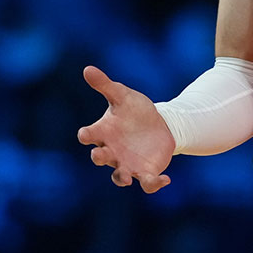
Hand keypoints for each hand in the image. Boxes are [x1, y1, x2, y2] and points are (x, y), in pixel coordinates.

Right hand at [77, 65, 175, 192]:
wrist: (158, 124)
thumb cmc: (135, 110)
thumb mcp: (122, 95)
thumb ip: (105, 85)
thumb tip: (87, 69)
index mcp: (103, 133)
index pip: (89, 136)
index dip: (86, 136)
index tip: (85, 134)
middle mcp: (112, 152)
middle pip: (100, 158)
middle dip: (99, 158)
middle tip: (100, 155)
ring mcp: (127, 164)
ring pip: (120, 177)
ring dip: (122, 178)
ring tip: (128, 178)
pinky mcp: (145, 172)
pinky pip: (147, 183)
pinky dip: (154, 184)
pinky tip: (166, 179)